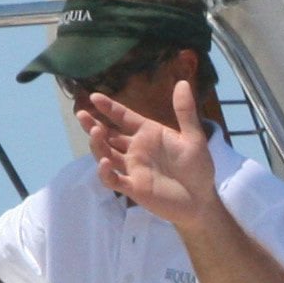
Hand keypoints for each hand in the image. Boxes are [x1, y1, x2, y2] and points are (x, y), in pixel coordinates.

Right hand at [77, 73, 221, 221]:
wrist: (201, 199)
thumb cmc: (198, 168)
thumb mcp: (193, 137)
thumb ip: (185, 112)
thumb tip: (182, 82)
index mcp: (148, 133)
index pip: (123, 117)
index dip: (109, 108)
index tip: (94, 96)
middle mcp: (136, 149)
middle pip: (108, 135)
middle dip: (93, 125)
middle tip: (82, 115)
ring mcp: (132, 168)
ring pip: (106, 154)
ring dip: (97, 144)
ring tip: (95, 132)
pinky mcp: (133, 187)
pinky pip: (113, 179)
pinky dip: (105, 172)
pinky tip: (104, 162)